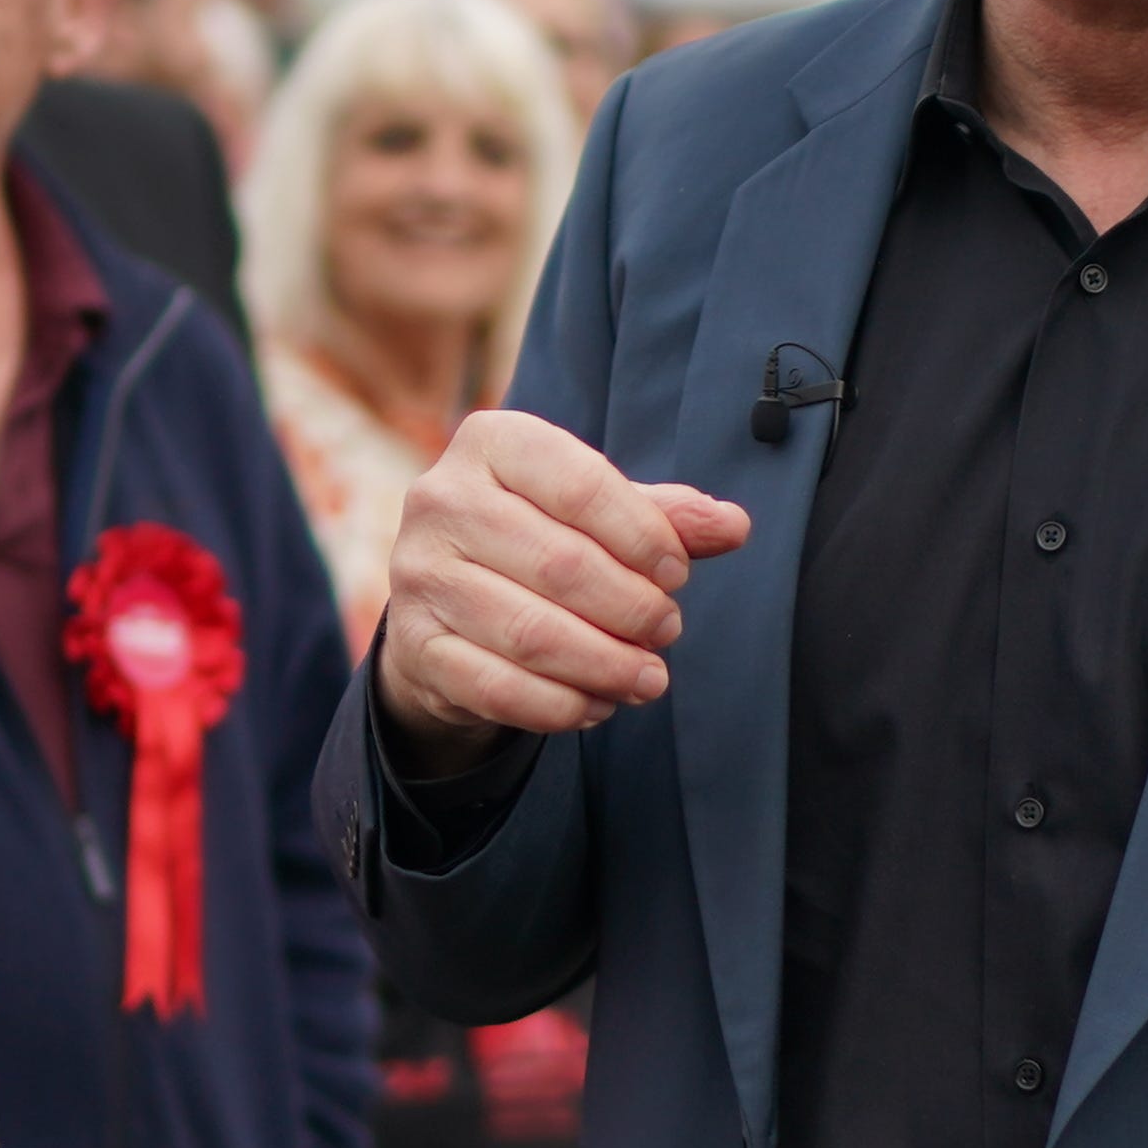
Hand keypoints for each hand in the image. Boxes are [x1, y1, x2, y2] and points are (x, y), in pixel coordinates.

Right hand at [374, 408, 751, 774]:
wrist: (449, 600)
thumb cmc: (540, 538)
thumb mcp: (599, 513)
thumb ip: (664, 517)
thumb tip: (734, 526)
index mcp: (492, 442)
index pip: (581, 485)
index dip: (643, 536)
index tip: (678, 575)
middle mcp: (441, 500)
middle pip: (559, 564)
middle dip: (631, 608)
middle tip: (668, 631)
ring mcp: (418, 574)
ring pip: (530, 633)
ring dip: (604, 665)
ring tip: (649, 678)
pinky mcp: (413, 644)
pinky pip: (496, 687)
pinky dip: (559, 705)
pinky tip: (597, 704)